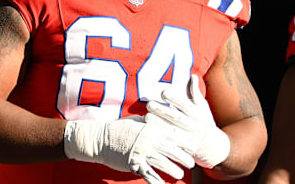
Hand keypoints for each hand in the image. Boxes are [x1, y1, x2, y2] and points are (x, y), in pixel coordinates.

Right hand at [63, 115, 194, 183]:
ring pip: (164, 164)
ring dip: (174, 170)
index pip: (174, 134)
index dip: (185, 142)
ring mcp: (142, 153)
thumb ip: (154, 120)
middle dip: (184, 158)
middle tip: (191, 163)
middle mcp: (150, 140)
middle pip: (173, 150)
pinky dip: (158, 182)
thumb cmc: (121, 128)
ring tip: (179, 174)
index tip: (193, 146)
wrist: (101, 139)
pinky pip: (149, 175)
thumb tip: (167, 116)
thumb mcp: (139, 120)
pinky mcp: (135, 164)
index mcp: (152, 128)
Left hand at [146, 74, 230, 168]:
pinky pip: (170, 145)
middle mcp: (193, 126)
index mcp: (197, 114)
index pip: (185, 105)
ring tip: (145, 118)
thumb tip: (193, 76)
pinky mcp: (181, 150)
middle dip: (162, 111)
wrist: (212, 147)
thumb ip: (195, 93)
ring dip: (158, 125)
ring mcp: (188, 139)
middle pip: (176, 118)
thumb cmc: (203, 122)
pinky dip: (160, 140)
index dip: (175, 98)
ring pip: (171, 131)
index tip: (163, 92)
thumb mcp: (202, 108)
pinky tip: (149, 134)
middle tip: (149, 104)